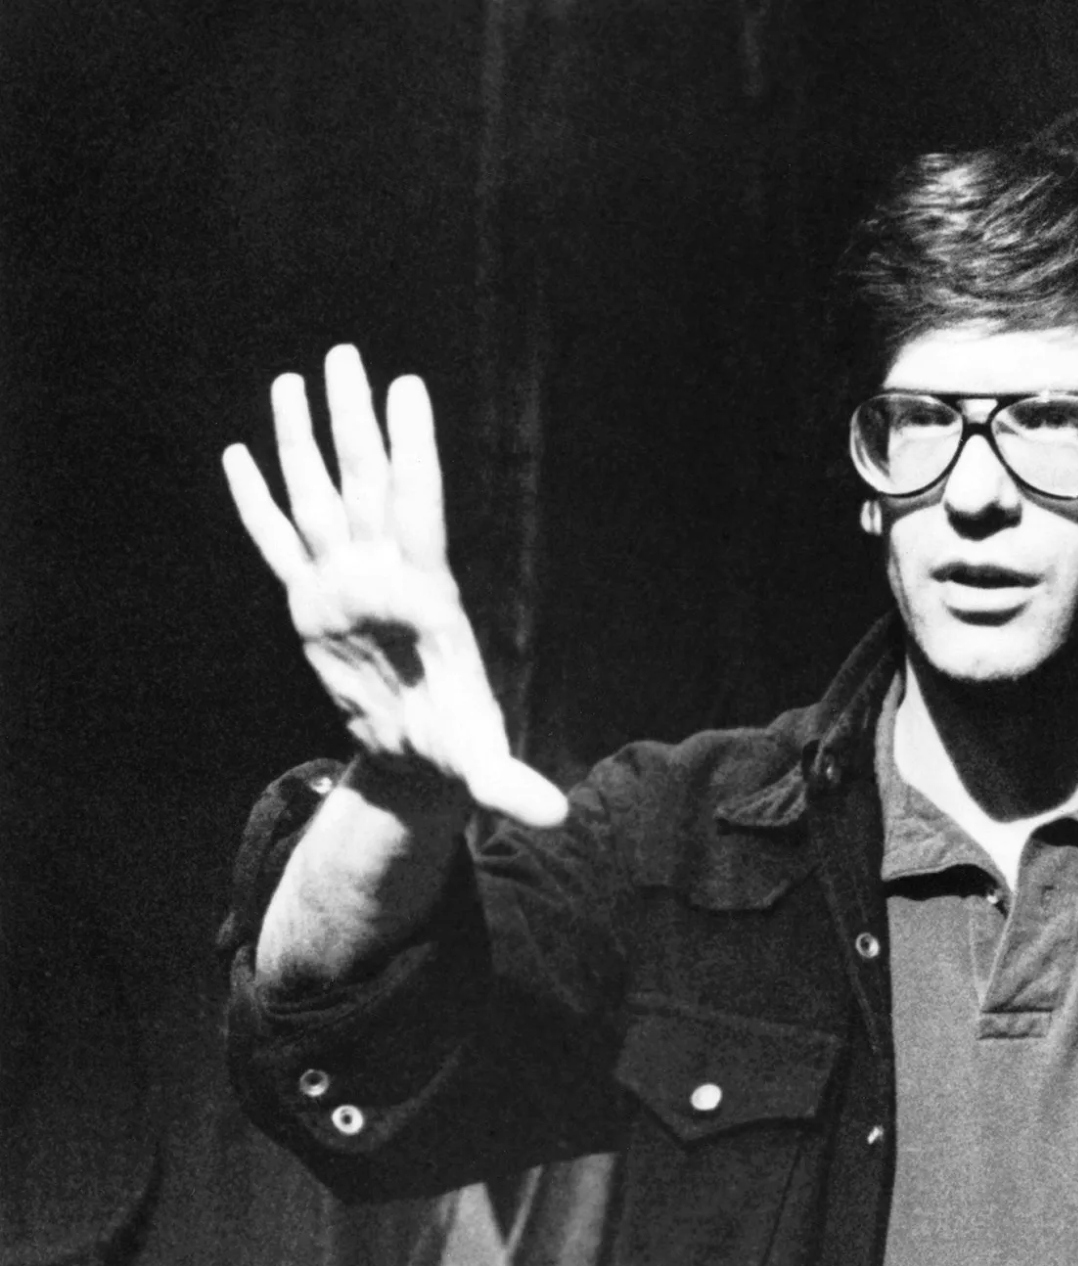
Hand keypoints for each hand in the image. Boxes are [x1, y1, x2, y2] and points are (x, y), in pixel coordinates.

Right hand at [223, 345, 566, 826]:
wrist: (423, 756)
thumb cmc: (457, 748)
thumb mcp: (481, 767)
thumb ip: (511, 786)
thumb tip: (554, 817)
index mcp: (423, 594)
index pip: (416, 505)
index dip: (413, 447)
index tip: (409, 389)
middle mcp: (381, 575)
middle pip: (366, 481)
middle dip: (353, 421)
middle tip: (345, 354)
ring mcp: (341, 586)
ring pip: (319, 497)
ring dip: (303, 442)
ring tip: (293, 380)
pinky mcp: (306, 606)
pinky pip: (276, 542)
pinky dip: (256, 502)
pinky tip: (241, 454)